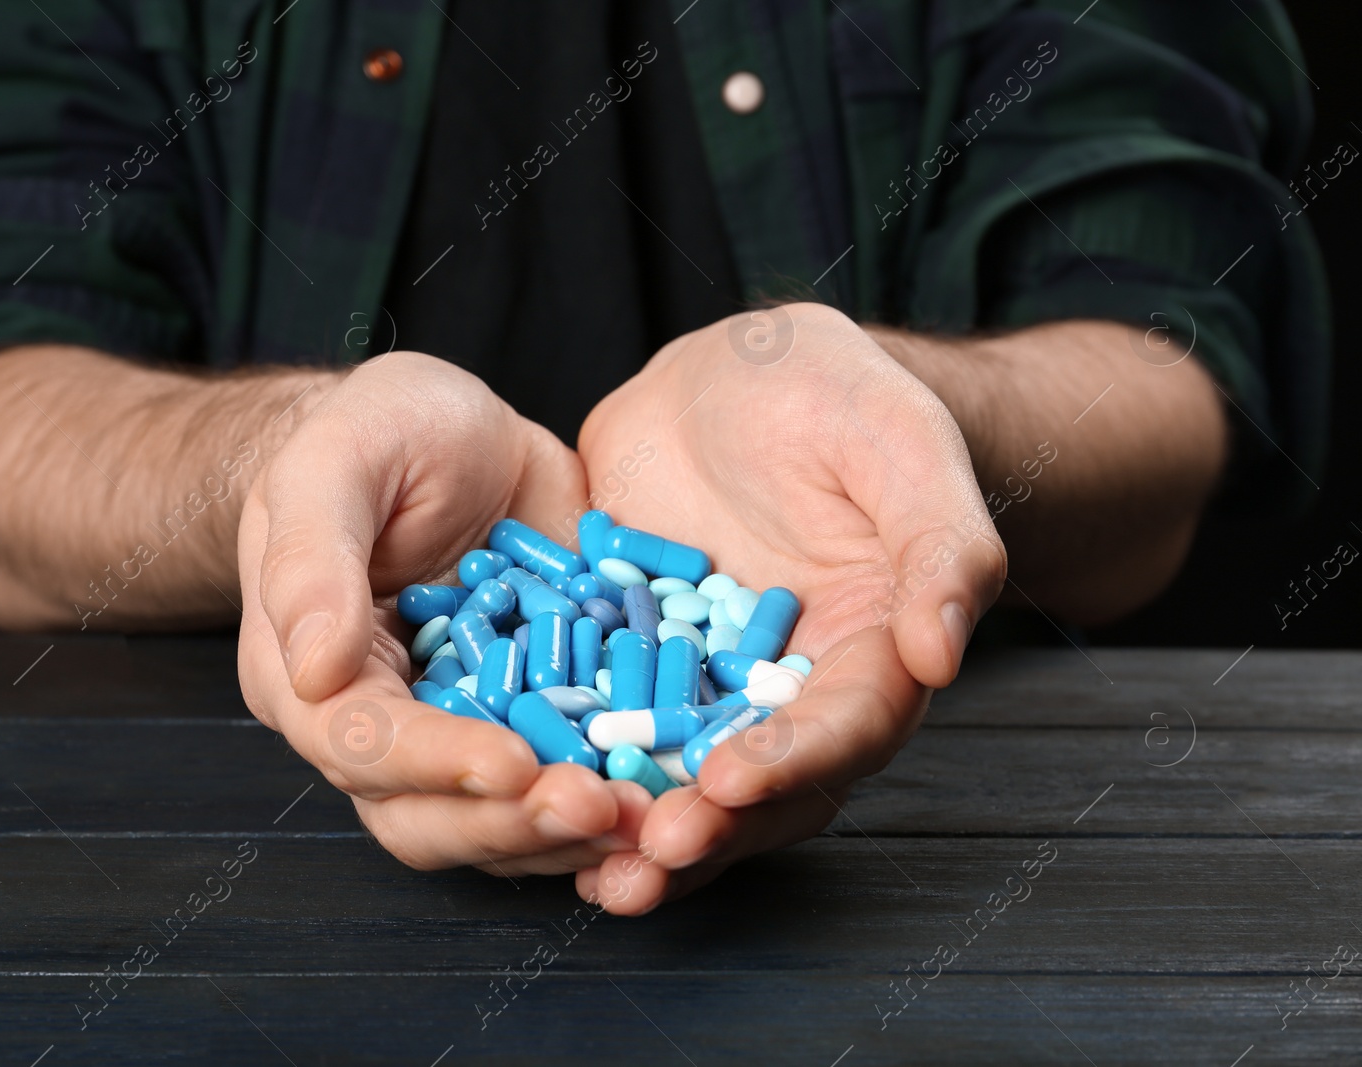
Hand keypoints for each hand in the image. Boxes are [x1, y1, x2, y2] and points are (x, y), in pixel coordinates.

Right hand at [236, 353, 646, 874]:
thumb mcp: (335, 462)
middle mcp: (385, 726)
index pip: (361, 747)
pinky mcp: (539, 715)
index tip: (514, 764)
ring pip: (502, 820)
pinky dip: (618, 793)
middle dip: (514, 824)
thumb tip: (315, 671)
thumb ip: (311, 559)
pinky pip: (571, 775)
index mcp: (314, 677)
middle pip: (428, 816)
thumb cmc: (373, 433)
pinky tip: (677, 790)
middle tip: (602, 808)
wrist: (449, 429)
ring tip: (652, 815)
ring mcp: (467, 728)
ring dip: (573, 833)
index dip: (436, 766)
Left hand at [574, 304, 1006, 912]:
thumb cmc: (846, 397)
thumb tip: (940, 654)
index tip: (731, 783)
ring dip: (637, 825)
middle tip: (648, 853)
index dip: (793, 762)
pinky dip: (572, 760)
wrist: (744, 369)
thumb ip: (940, 548)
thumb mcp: (903, 450)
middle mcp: (785, 687)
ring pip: (676, 771)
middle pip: (759, 783)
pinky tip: (524, 791)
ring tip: (590, 870)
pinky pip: (601, 718)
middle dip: (708, 826)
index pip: (844, 727)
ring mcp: (701, 678)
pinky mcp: (629, 654)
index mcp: (870, 652)